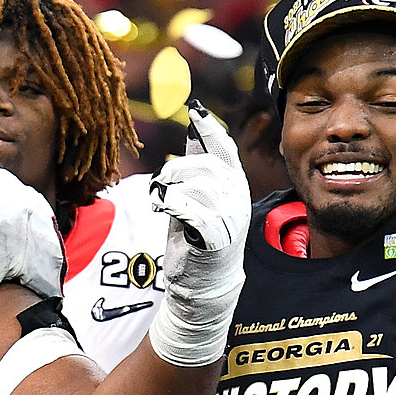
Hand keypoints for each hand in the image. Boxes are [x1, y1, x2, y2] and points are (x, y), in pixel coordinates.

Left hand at [146, 107, 250, 367]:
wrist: (205, 284)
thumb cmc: (196, 238)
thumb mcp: (196, 198)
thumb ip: (197, 168)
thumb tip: (193, 131)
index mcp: (233, 186)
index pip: (226, 150)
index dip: (210, 129)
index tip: (194, 110)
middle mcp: (236, 200)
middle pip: (207, 165)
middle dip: (177, 169)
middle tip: (159, 184)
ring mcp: (229, 220)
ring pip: (199, 186)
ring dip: (170, 189)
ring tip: (160, 201)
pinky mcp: (215, 239)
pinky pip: (194, 213)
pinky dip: (172, 205)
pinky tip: (161, 208)